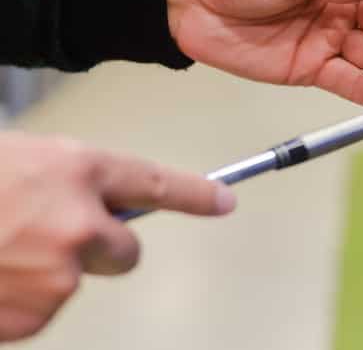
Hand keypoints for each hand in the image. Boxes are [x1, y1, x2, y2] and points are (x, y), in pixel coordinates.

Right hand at [0, 132, 234, 340]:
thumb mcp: (21, 161)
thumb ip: (69, 184)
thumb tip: (102, 211)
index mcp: (77, 170)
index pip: (156, 183)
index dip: (196, 195)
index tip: (225, 203)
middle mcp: (81, 222)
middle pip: (126, 252)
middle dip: (96, 248)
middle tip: (42, 235)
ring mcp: (58, 275)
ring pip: (75, 284)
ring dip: (45, 275)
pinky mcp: (32, 317)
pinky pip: (38, 312)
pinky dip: (15, 302)